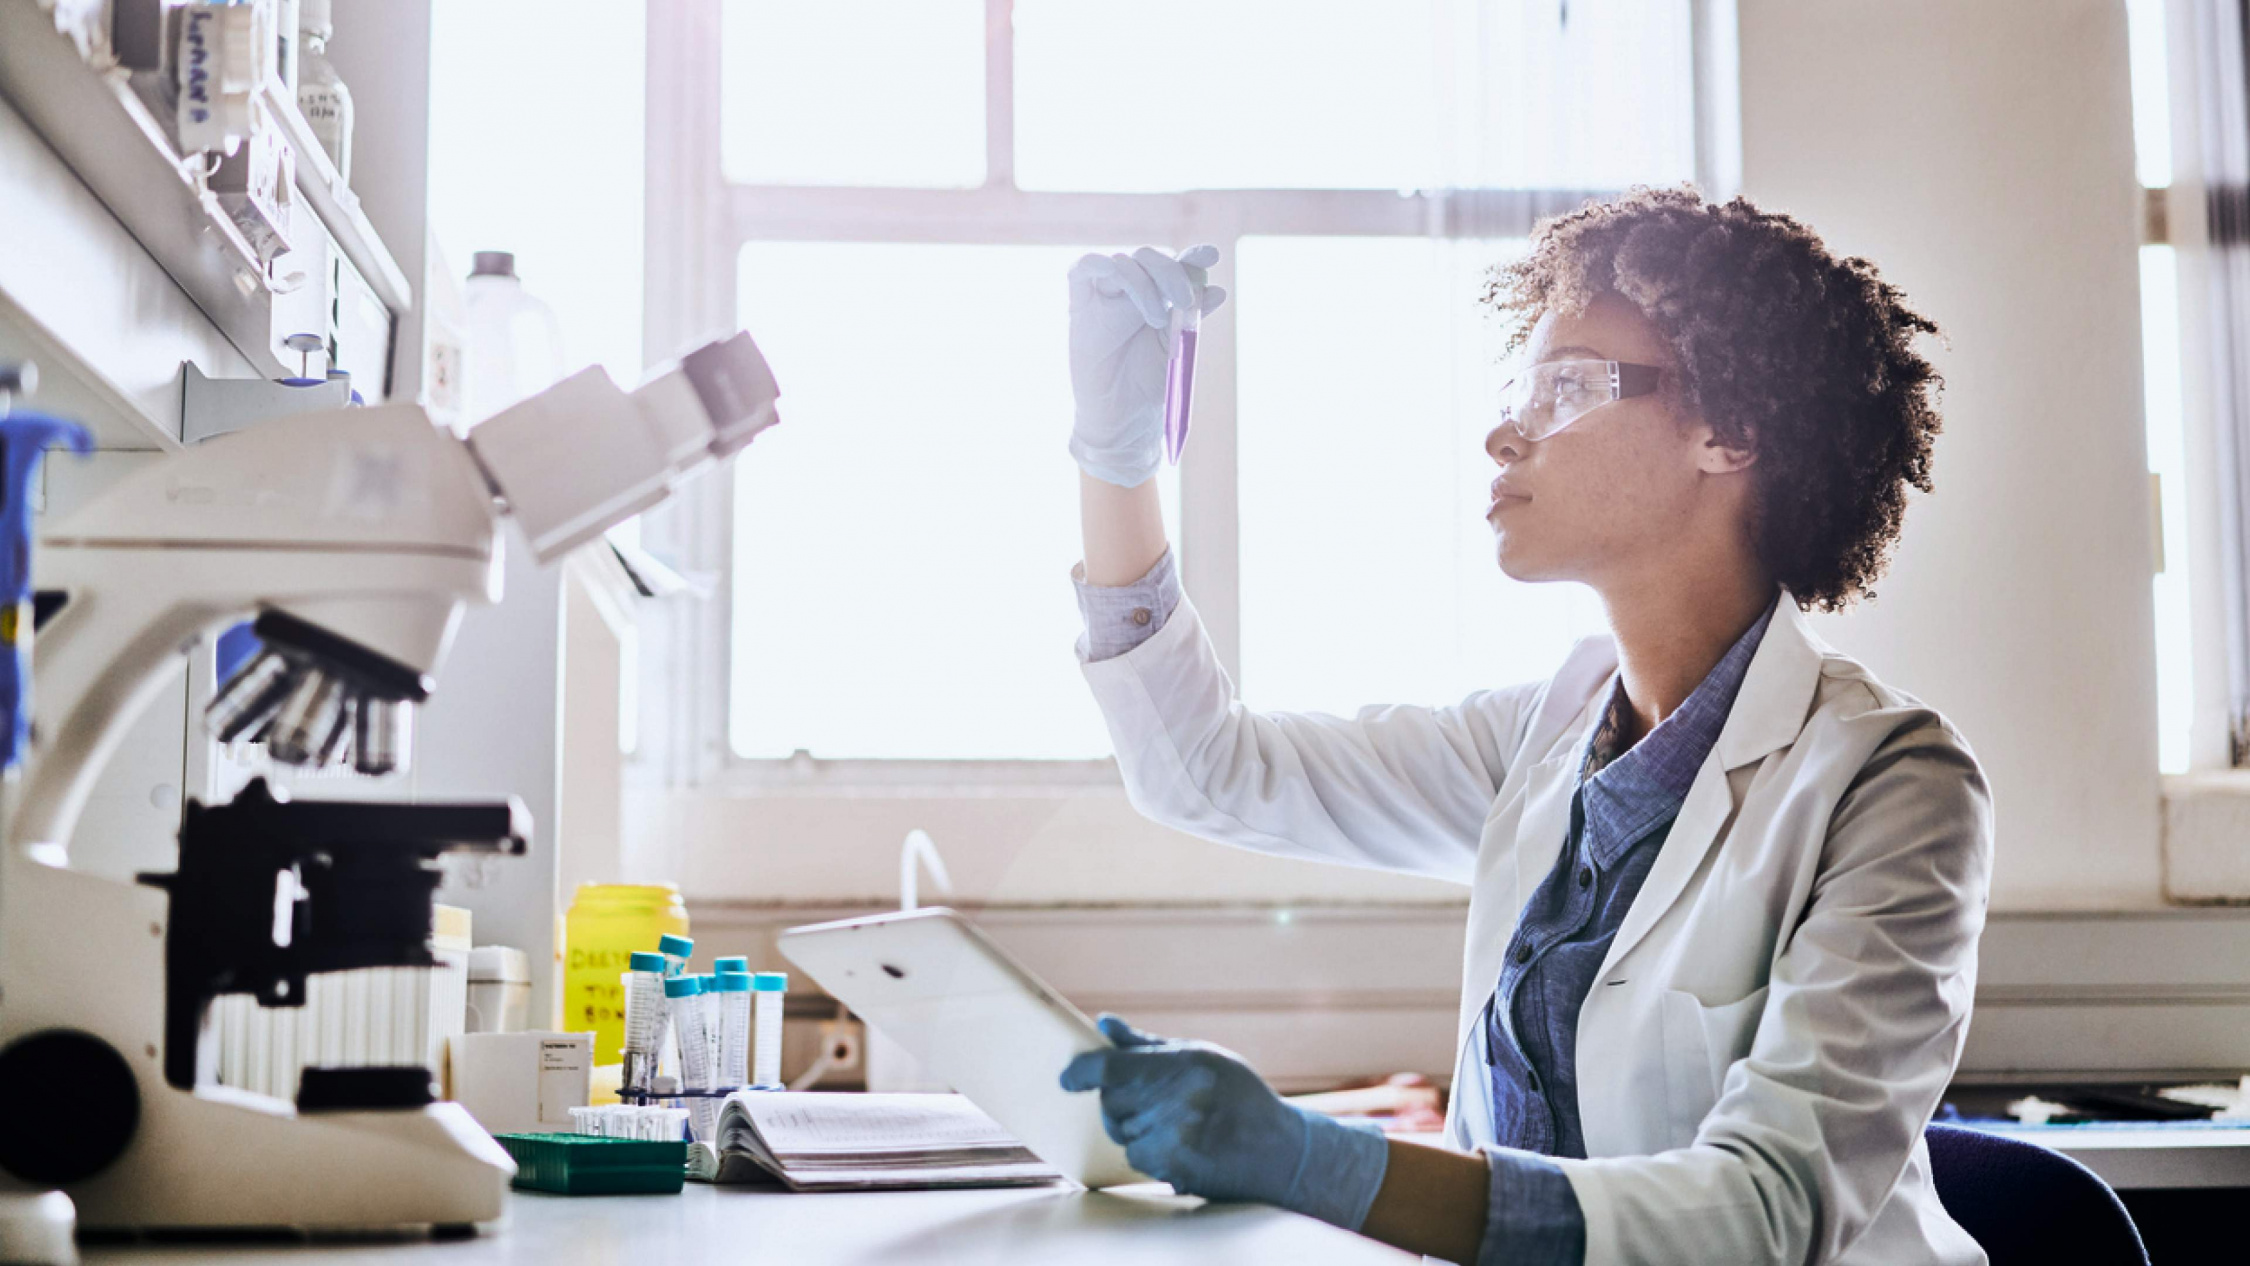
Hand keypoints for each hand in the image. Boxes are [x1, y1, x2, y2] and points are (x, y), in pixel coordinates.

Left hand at [1060, 1014, 1388, 1229]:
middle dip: (1121, 1098)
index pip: (1111, 1069)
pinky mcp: (1171, 1168)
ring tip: (1173, 1118)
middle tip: (1153, 1096)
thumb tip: (1103, 1022)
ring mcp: (1172, 1139)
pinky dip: (1147, 1149)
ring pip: (1121, 1131)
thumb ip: (1145, 1044)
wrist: (1277, 1150)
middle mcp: (1173, 1103)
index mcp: (1180, 1067)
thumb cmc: (1238, 1095)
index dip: (1082, 1073)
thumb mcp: (1200, 1055)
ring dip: (1134, 1125)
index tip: (1067, 1079)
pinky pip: (1136, 1155)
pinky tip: (1177, 1141)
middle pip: (1112, 1101)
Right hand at [1067, 246, 1227, 486]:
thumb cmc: (1150, 384)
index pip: (1176, 265)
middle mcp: (1132, 291)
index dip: (1193, 256)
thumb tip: (1217, 291)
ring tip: (1157, 320)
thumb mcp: (1178, 348)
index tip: (1211, 256)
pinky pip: (1081, 269)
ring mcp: (1105, 296)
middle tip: (1184, 301)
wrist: (1124, 418)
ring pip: (1122, 263)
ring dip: (1144, 283)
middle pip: (1149, 258)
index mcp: (1159, 297)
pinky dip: (1098, 264)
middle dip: (1170, 272)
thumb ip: (1192, 317)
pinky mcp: (1080, 305)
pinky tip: (1117, 279)